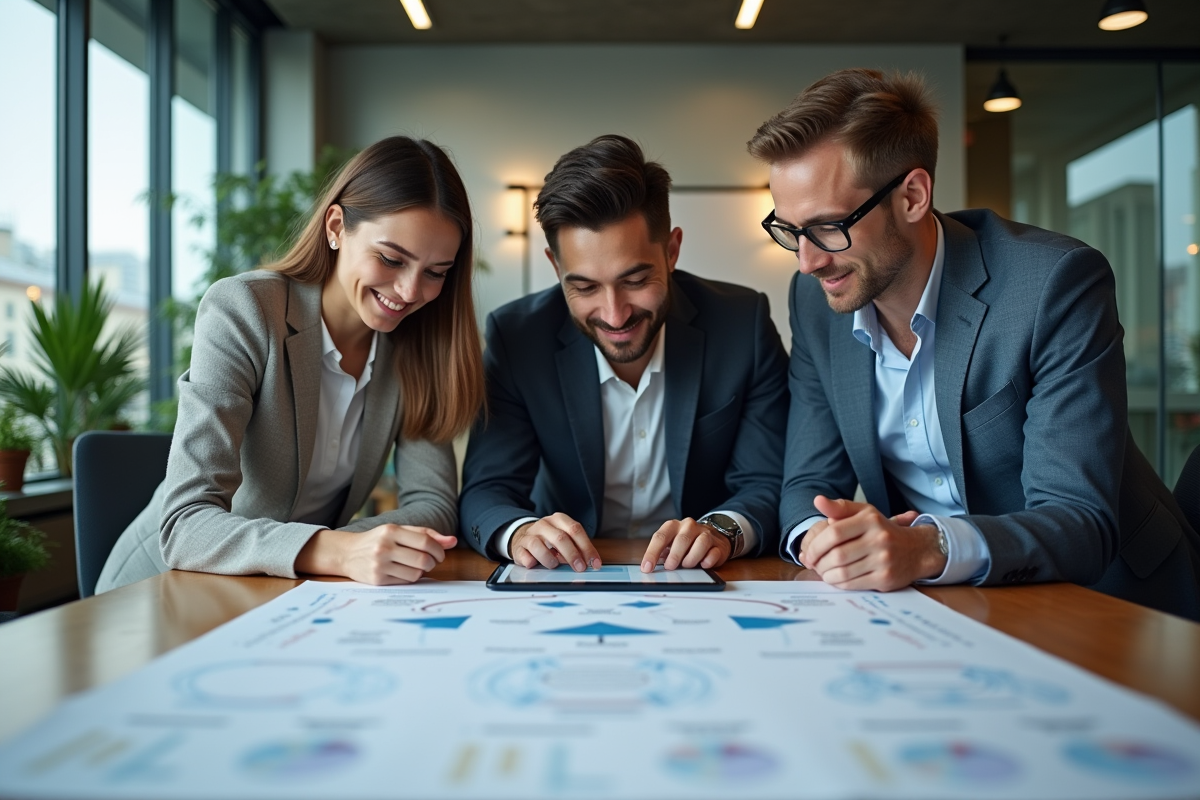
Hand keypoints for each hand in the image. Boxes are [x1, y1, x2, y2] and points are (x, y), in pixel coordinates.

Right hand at [296, 525, 455, 584]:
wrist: (347, 553)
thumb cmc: (378, 540)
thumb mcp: (399, 531)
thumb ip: (426, 534)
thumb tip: (452, 541)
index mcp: (391, 531)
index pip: (426, 542)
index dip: (439, 550)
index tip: (441, 554)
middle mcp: (384, 547)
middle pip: (423, 560)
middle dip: (433, 562)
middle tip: (430, 561)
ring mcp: (380, 565)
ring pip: (416, 573)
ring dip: (421, 571)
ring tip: (414, 565)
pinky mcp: (377, 580)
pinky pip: (405, 582)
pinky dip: (410, 578)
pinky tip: (402, 571)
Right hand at [511, 513, 601, 571]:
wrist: (523, 537)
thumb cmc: (549, 539)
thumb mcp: (564, 538)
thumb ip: (577, 547)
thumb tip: (590, 562)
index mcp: (559, 519)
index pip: (575, 530)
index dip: (587, 547)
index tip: (594, 562)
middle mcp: (544, 524)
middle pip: (561, 538)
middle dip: (573, 555)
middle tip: (580, 568)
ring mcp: (530, 535)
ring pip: (539, 546)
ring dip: (550, 560)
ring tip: (554, 565)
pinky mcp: (519, 547)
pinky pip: (524, 556)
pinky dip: (531, 562)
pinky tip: (535, 564)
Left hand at [640, 518, 731, 572]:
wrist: (712, 536)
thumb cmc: (686, 543)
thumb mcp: (671, 545)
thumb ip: (662, 554)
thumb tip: (650, 568)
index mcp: (673, 526)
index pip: (660, 537)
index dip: (652, 553)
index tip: (647, 568)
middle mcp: (689, 526)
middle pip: (681, 539)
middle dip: (674, 555)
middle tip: (670, 567)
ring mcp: (705, 533)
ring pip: (700, 543)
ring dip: (692, 558)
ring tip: (687, 565)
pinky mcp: (718, 544)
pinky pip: (714, 552)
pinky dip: (708, 560)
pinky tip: (703, 564)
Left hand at [798, 495, 944, 590]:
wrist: (916, 550)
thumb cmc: (882, 531)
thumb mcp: (864, 513)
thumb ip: (840, 508)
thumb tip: (817, 500)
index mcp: (870, 519)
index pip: (834, 533)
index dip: (815, 546)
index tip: (808, 554)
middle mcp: (879, 539)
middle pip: (837, 555)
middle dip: (818, 563)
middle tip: (813, 565)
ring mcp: (884, 560)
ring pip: (843, 572)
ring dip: (826, 575)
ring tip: (823, 571)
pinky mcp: (886, 579)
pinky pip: (853, 584)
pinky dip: (838, 583)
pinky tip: (836, 579)